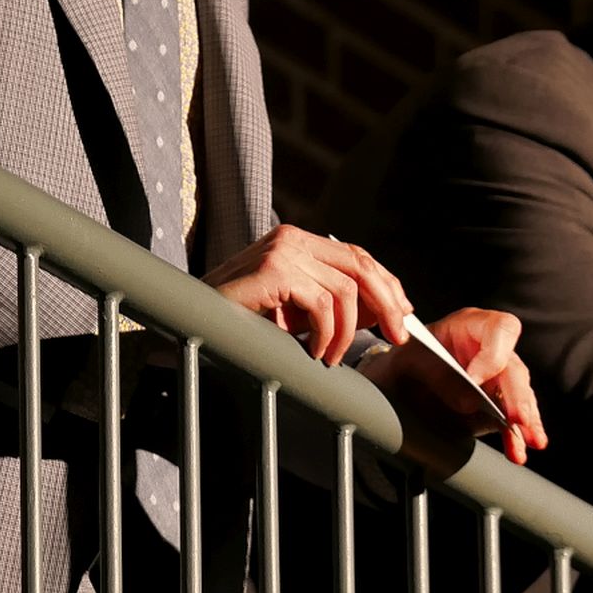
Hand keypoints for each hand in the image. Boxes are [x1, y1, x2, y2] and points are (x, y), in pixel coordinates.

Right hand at [204, 225, 410, 365]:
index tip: (402, 314)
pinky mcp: (273, 269)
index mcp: (298, 241)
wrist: (191, 325)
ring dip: (347, 331)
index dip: (386, 284)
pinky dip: (327, 334)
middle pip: (360, 266)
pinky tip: (315, 352)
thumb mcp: (296, 311)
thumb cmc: (240, 321)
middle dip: (386, 303)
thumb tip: (384, 312)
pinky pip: (322, 303)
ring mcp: (282, 250)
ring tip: (332, 355)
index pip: (356, 256)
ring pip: (345, 289)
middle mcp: (292, 238)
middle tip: (396, 337)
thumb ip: (335, 305)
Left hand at [364, 307, 548, 463]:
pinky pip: (512, 419)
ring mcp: (498, 378)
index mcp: (472, 326)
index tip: (475, 380)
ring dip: (525, 421)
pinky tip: (519, 450)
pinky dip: (516, 436)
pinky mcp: (496, 404)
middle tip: (516, 418)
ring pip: (520, 397)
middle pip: (514, 368)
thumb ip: (437, 374)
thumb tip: (469, 401)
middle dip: (517, 396)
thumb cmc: (406, 359)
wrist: (397, 381)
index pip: (500, 329)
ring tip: (529, 441)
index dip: (493, 354)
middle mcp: (492, 349)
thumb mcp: (409, 359)